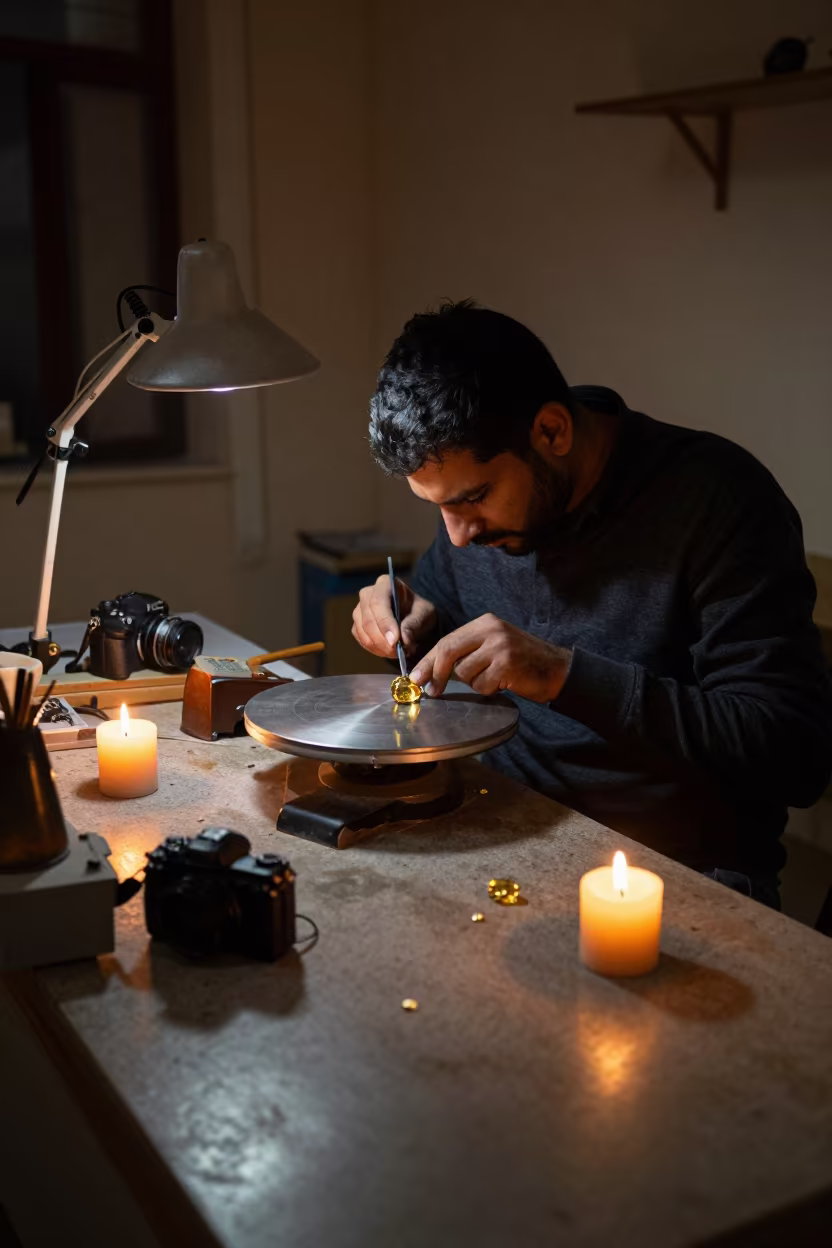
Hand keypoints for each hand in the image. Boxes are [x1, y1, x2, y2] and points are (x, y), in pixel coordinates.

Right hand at [352, 574, 436, 659]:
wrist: (412, 617)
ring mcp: (359, 610)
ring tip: (398, 652)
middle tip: (399, 651)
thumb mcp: (424, 614)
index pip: (378, 602)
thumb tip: (403, 640)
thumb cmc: (419, 611)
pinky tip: (389, 651)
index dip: (385, 623)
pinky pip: (362, 640)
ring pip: (363, 632)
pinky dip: (375, 649)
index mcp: (385, 583)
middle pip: (368, 619)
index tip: (395, 641)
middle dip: (383, 639)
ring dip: (380, 647)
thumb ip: (414, 624)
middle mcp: (368, 594)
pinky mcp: (357, 625)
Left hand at [410, 614, 570, 701]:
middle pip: (448, 651)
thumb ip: (467, 651)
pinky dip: (488, 690)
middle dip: (435, 673)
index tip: (416, 677)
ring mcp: (499, 646)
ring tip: (494, 678)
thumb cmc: (521, 661)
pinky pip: (481, 685)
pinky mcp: (506, 664)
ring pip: (464, 673)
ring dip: (474, 683)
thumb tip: (432, 670)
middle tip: (431, 691)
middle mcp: (491, 630)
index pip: (447, 640)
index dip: (428, 661)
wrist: (556, 668)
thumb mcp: (493, 645)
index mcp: (485, 622)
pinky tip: (504, 683)